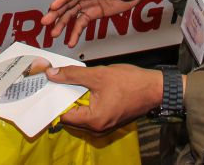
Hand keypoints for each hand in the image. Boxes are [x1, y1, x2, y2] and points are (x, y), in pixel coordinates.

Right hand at [40, 0, 157, 46]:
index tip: (52, 6)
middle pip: (68, 3)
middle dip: (56, 13)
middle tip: (46, 22)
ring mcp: (89, 3)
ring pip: (72, 14)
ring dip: (62, 24)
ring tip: (54, 34)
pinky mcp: (94, 12)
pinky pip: (82, 23)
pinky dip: (75, 32)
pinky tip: (70, 41)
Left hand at [46, 64, 162, 132]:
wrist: (156, 89)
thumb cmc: (130, 82)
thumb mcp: (98, 74)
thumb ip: (73, 75)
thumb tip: (51, 74)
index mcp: (93, 120)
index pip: (63, 116)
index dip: (54, 101)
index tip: (48, 87)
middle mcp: (97, 128)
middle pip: (71, 117)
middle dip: (63, 100)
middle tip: (54, 82)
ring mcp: (104, 127)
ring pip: (80, 116)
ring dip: (73, 100)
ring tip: (67, 82)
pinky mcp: (109, 121)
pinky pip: (90, 114)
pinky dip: (84, 103)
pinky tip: (82, 88)